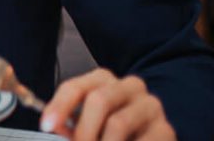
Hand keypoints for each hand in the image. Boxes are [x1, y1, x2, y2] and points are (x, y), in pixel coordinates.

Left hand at [42, 68, 174, 140]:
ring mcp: (150, 106)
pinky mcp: (166, 129)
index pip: (75, 87)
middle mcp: (129, 86)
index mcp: (103, 81)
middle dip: (82, 130)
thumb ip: (69, 126)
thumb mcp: (87, 127)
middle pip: (99, 100)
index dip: (59, 106)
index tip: (47, 126)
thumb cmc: (108, 133)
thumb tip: (54, 128)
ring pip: (118, 123)